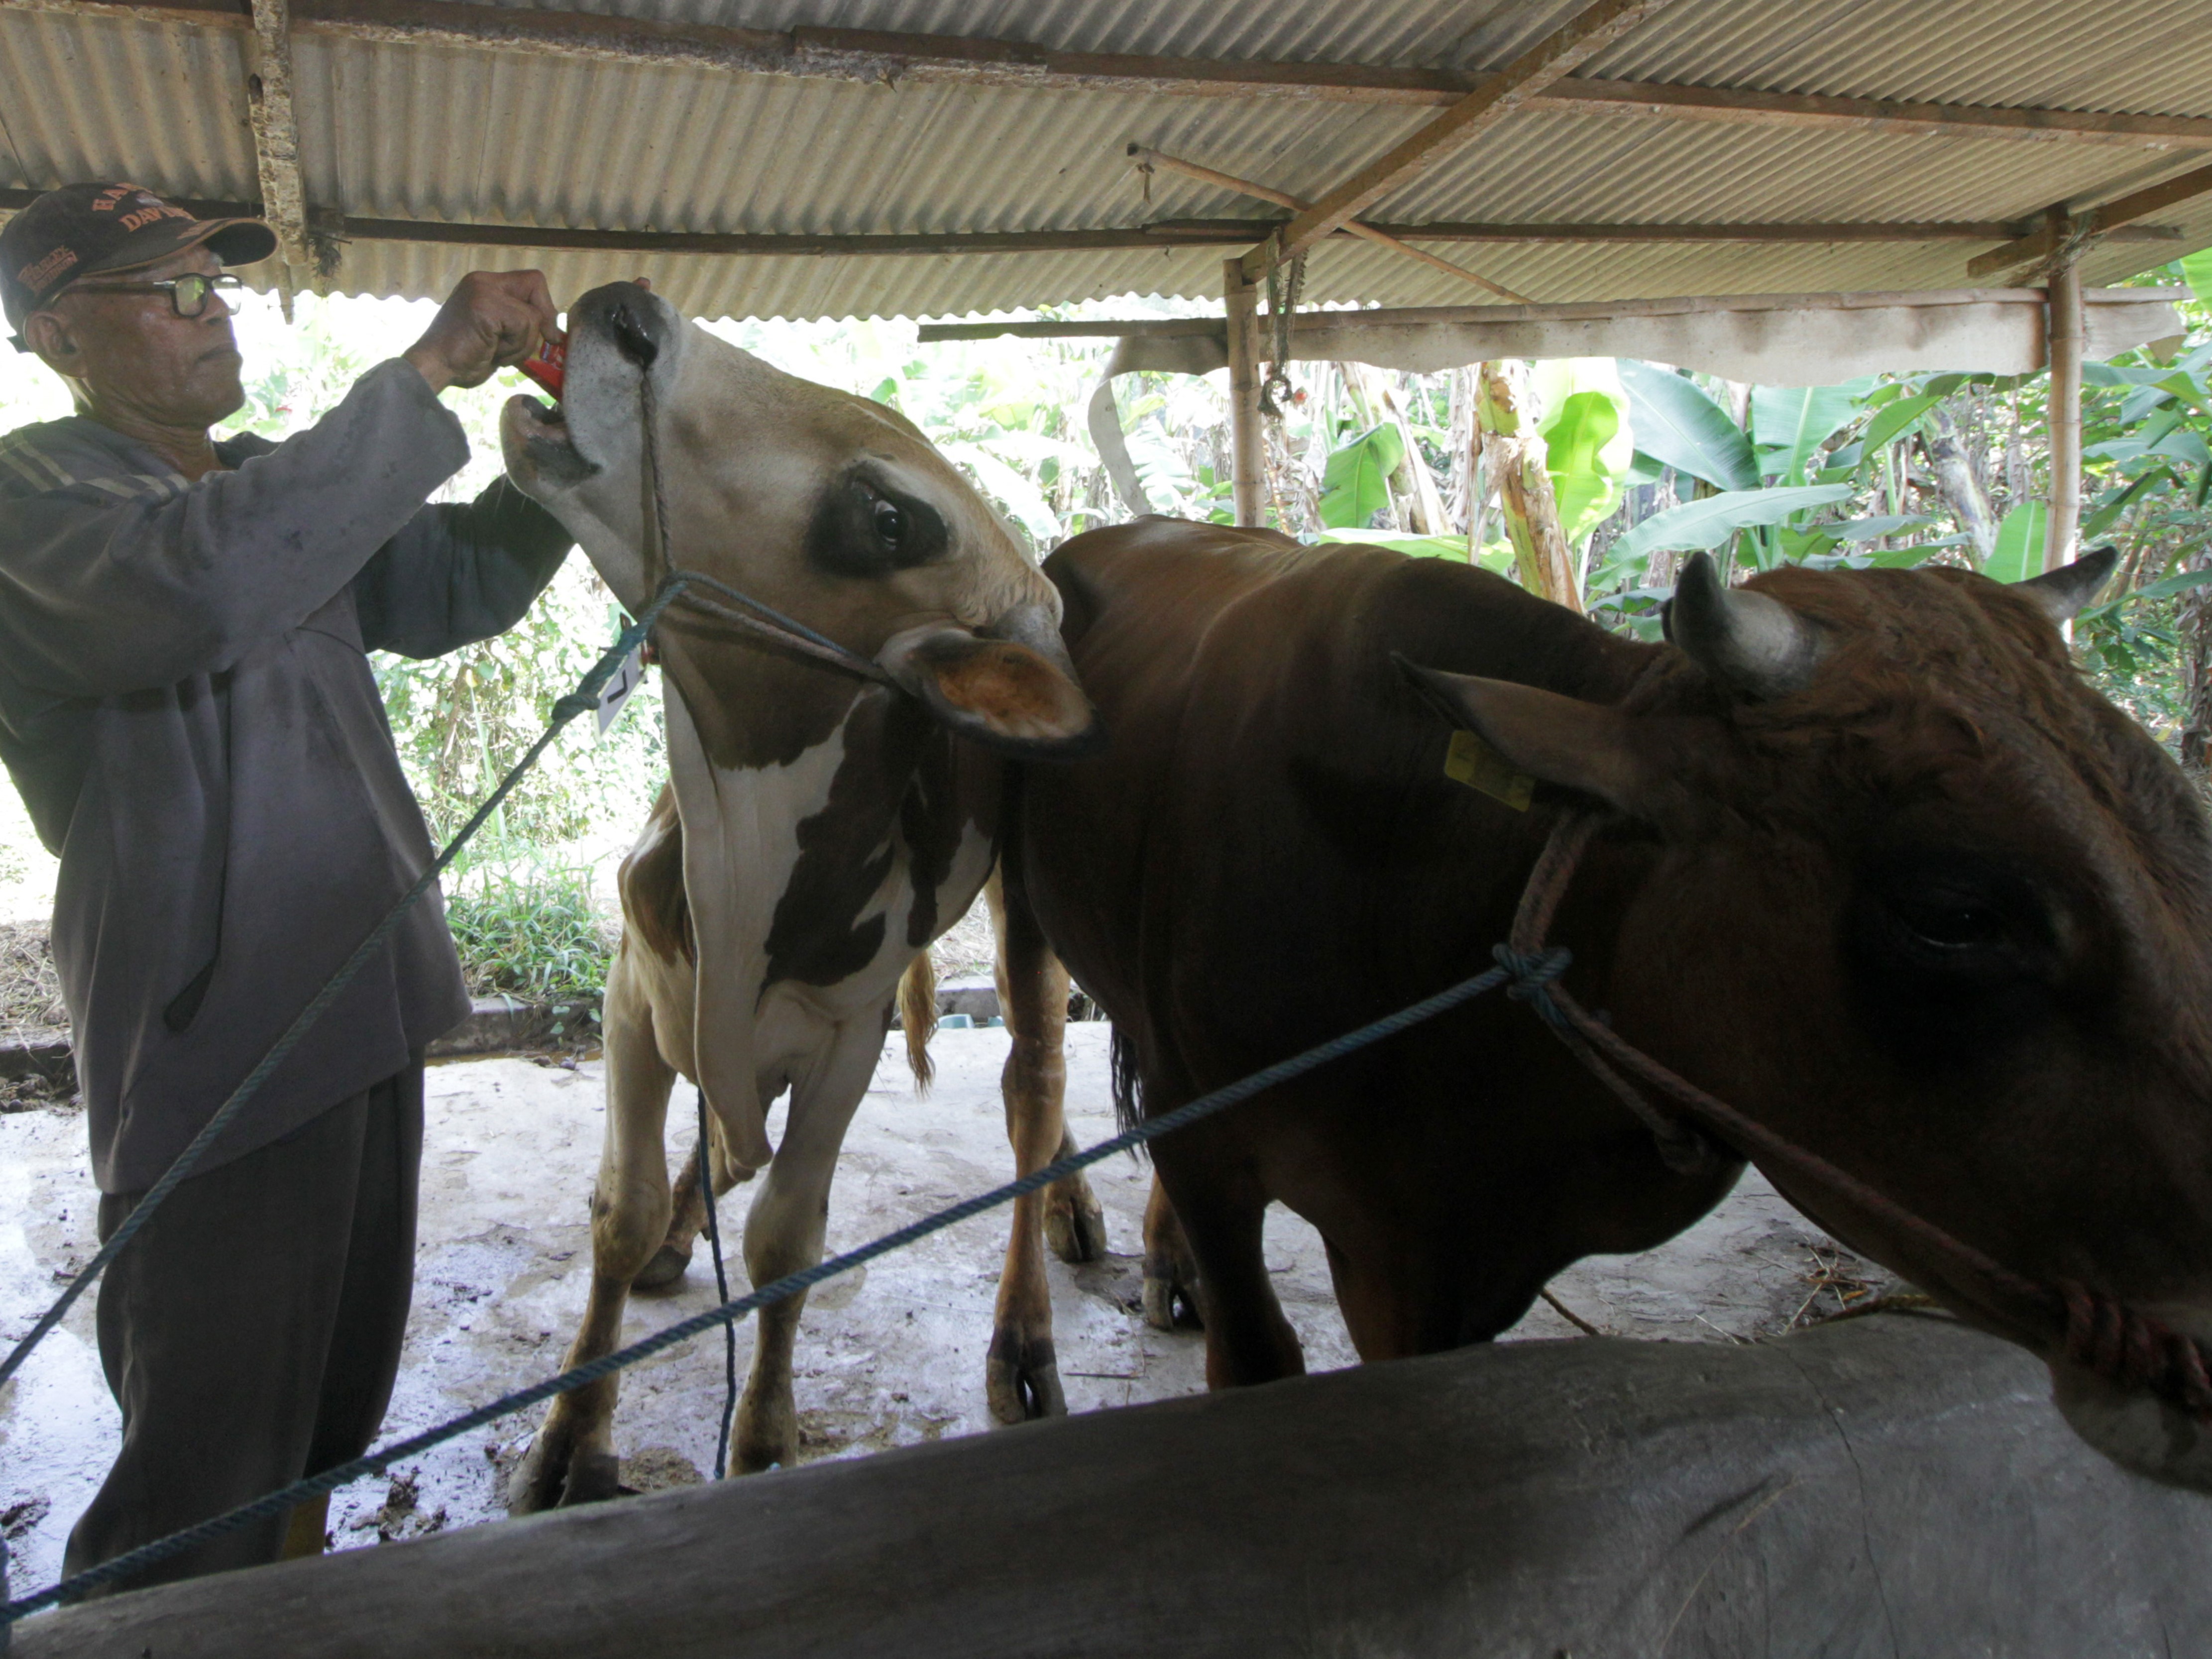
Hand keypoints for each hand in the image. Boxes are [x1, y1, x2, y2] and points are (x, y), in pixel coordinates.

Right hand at [403, 270, 561, 393]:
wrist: (434, 367)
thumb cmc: (464, 357)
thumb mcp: (496, 334)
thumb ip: (517, 321)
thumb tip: (553, 329)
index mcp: (485, 284)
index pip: (531, 281)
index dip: (544, 305)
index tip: (546, 332)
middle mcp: (483, 281)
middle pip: (536, 284)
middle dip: (540, 321)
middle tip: (523, 345)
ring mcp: (484, 291)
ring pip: (532, 314)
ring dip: (522, 344)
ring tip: (496, 351)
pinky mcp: (486, 306)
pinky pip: (524, 324)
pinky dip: (515, 347)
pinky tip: (493, 353)